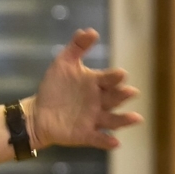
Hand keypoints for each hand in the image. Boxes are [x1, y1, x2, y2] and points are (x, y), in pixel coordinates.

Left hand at [29, 28, 141, 149]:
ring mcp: (94, 119)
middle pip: (115, 98)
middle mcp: (99, 101)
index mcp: (97, 84)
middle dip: (122, 95)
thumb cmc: (55, 87)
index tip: (120, 75)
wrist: (39, 112)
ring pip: (113, 119)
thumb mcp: (63, 63)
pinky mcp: (85, 134)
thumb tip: (90, 31)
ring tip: (136, 118)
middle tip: (131, 92)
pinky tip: (115, 142)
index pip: (109, 79)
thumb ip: (77, 47)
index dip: (115, 78)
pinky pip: (99, 138)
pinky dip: (107, 141)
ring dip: (124, 119)